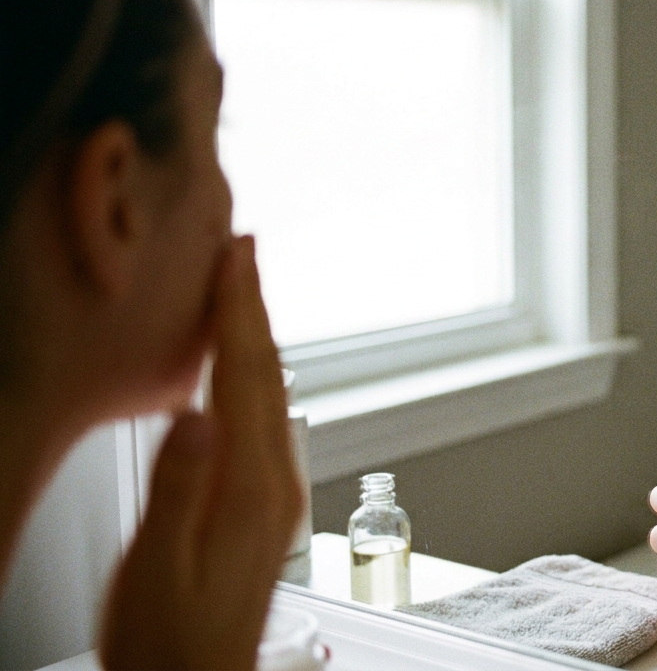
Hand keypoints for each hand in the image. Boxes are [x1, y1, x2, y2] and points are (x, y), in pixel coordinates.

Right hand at [99, 236, 304, 670]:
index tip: (235, 258)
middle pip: (265, 377)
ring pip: (267, 395)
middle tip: (243, 250)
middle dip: (253, 310)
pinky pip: (261, 421)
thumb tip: (196, 418)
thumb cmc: (168, 640)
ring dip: (255, 338)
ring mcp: (274, 494)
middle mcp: (274, 484)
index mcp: (249, 489)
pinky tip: (239, 371)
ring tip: (242, 291)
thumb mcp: (157, 567)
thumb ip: (178, 491)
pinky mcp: (263, 507)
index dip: (238, 313)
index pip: (244, 379)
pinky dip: (251, 377)